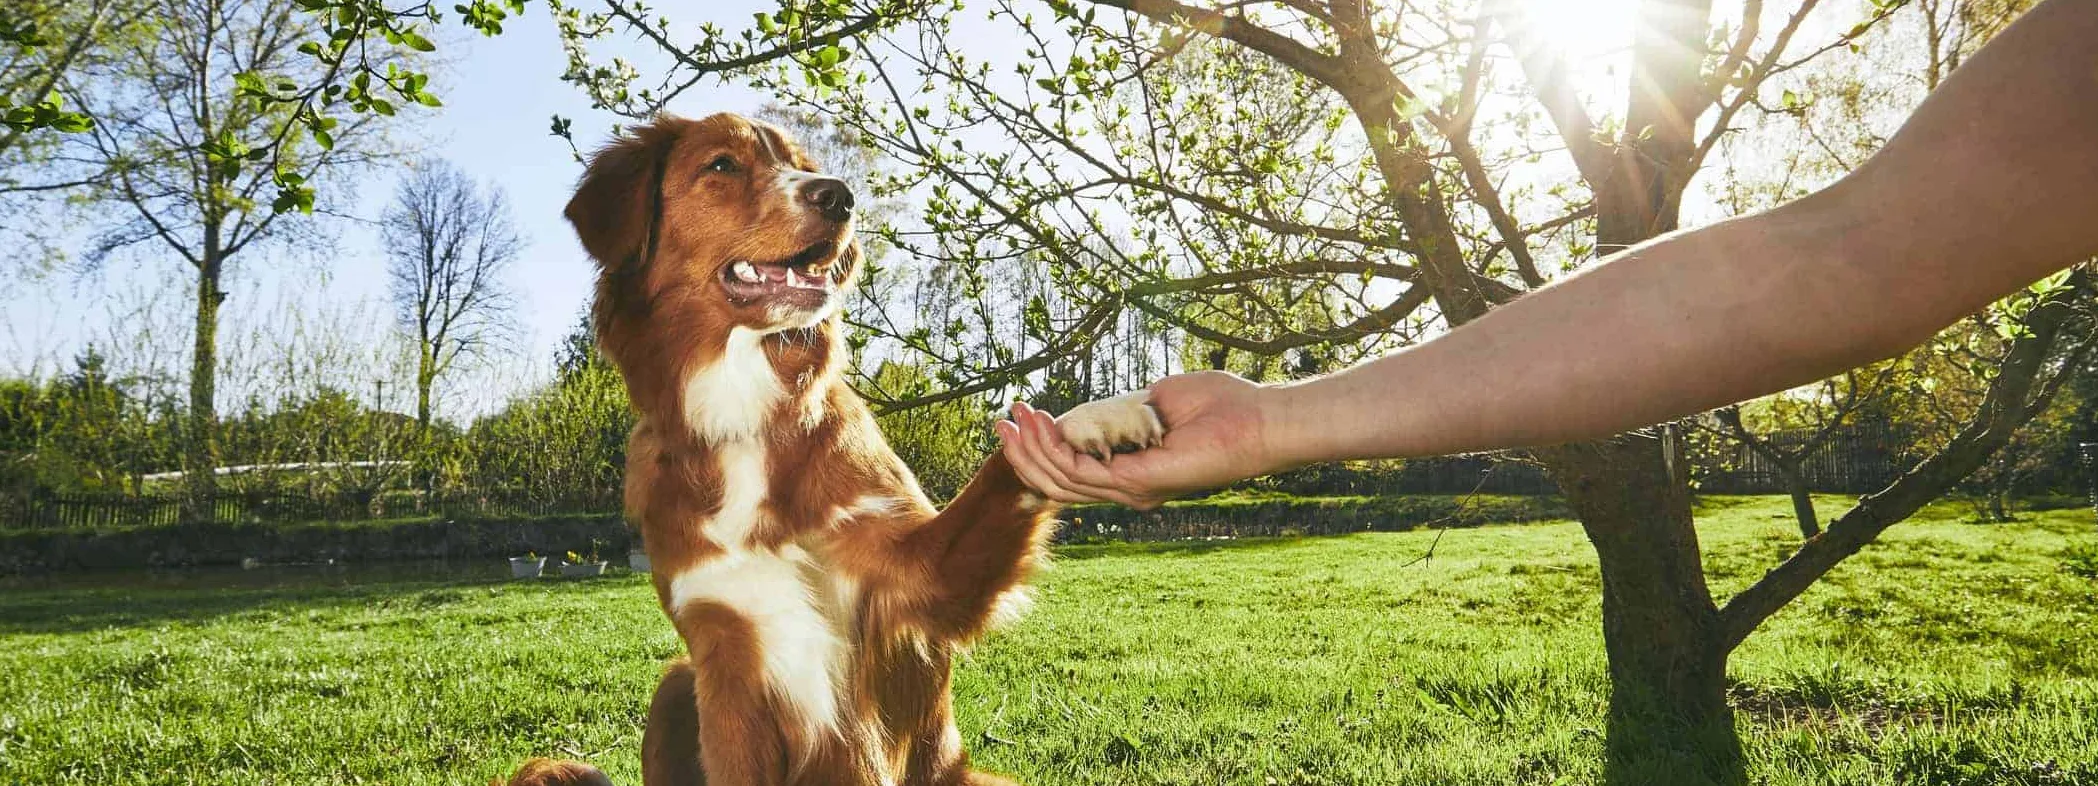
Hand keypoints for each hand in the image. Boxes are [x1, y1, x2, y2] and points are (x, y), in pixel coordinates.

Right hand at [994, 370, 1281, 508]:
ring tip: (1015, 417)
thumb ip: (1117, 410)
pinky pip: (1082, 472)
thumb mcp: (1153, 401)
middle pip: (1058, 481)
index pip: (1073, 471)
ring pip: (1063, 480)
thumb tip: (1085, 411)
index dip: (1040, 448)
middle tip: (1001, 422)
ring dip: (1033, 448)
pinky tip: (1043, 423)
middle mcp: (1128, 487)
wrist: (1257, 418)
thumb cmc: (1218, 406)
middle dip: (1024, 452)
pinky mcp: (1138, 483)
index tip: (1019, 416)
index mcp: (1131, 472)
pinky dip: (1056, 448)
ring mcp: (1132, 489)